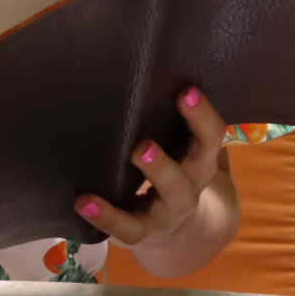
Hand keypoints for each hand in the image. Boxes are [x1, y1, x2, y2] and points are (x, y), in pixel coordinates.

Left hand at [73, 87, 237, 276]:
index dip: (202, 115)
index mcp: (199, 160)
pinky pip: (127, 229)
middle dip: (167, 158)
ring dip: (151, 178)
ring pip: (164, 199)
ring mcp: (166, 212)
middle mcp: (189, 186)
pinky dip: (105, 217)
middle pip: (189, 172)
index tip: (186, 90)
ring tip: (130, 158)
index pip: (211, 136)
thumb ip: (168, 117)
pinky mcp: (141, 231)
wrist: (180, 232)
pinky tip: (82, 202)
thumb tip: (142, 63)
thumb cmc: (173, 170)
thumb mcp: (180, 148)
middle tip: (143, 143)